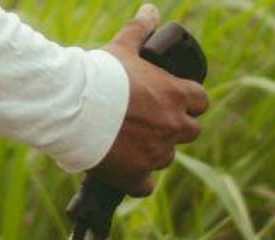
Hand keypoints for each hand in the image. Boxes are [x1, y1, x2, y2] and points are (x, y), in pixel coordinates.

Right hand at [93, 5, 208, 196]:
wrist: (73, 108)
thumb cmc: (100, 75)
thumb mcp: (123, 47)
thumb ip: (140, 30)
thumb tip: (150, 10)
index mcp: (176, 95)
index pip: (201, 102)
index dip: (188, 102)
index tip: (174, 102)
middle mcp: (173, 126)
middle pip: (190, 132)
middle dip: (174, 129)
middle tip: (152, 124)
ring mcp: (155, 153)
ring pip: (166, 158)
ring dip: (154, 152)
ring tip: (132, 145)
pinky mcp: (134, 175)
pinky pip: (144, 186)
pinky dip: (136, 181)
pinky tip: (125, 173)